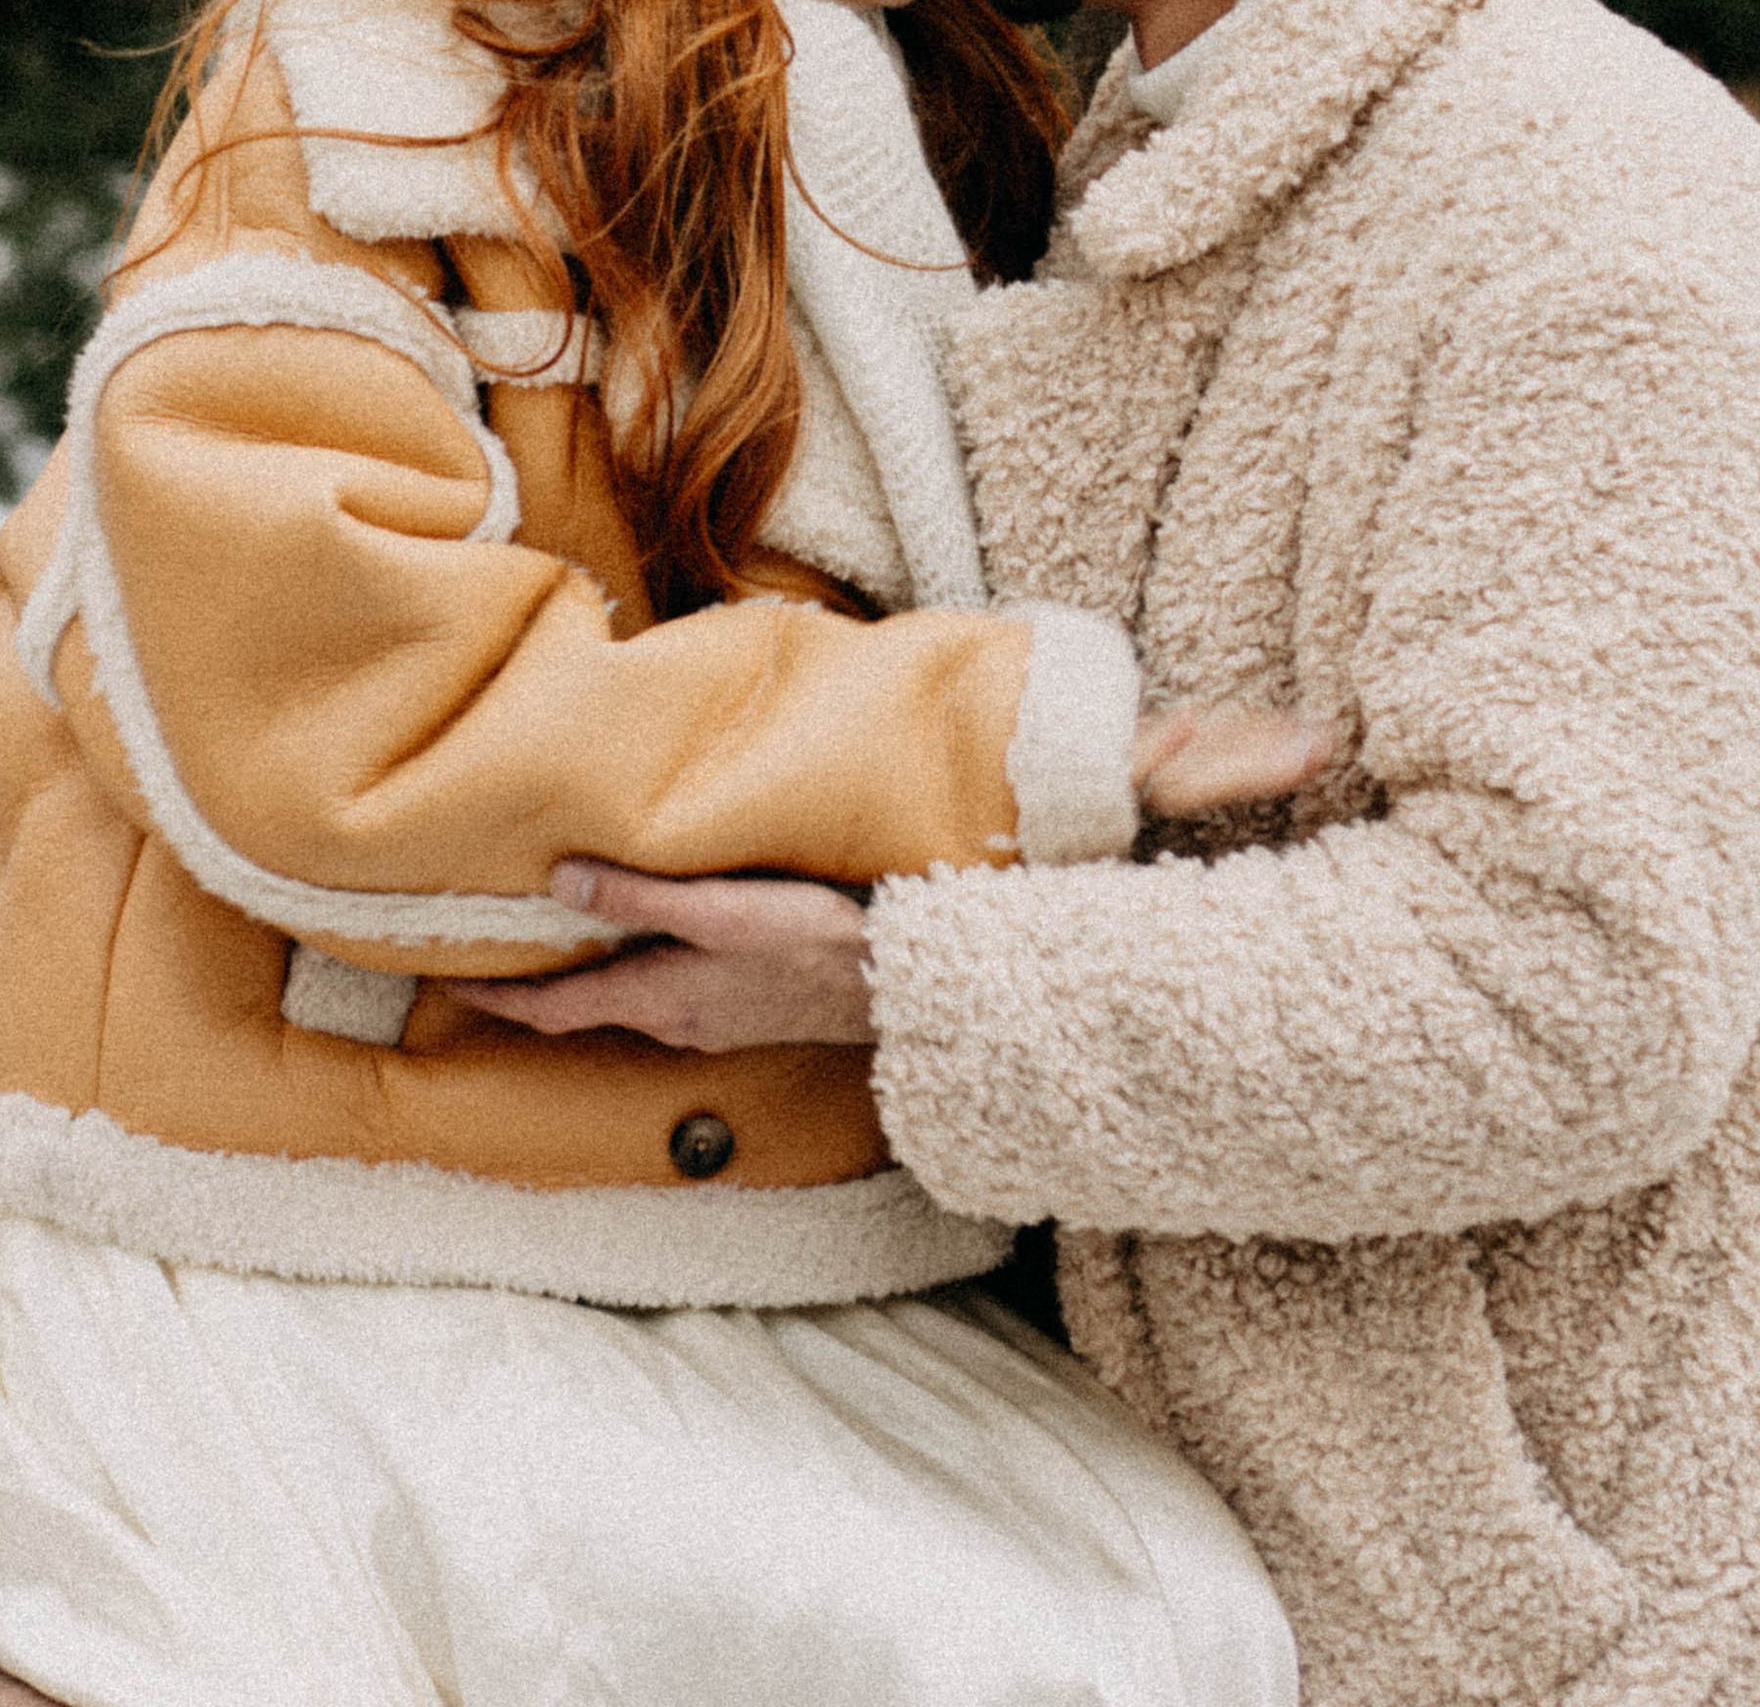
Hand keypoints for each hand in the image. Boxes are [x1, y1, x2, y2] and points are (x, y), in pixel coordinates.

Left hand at [448, 701, 1334, 1053]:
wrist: (1021, 1009)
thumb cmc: (1029, 902)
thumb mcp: (1107, 826)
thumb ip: (1194, 767)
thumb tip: (1309, 737)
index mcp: (869, 931)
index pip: (758, 919)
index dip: (664, 907)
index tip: (580, 878)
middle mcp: (806, 982)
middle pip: (661, 991)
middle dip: (562, 985)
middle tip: (450, 970)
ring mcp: (776, 1011)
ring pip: (642, 1019)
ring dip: (556, 1006)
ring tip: (453, 985)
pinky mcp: (761, 1013)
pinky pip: (655, 1021)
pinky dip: (588, 1012)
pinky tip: (527, 995)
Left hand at [453, 863, 873, 1051]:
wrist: (884, 986)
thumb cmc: (806, 944)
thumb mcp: (718, 911)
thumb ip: (640, 896)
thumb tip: (561, 881)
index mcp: (656, 999)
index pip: (554, 1010)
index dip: (500, 1001)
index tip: (454, 988)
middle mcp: (672, 1021)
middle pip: (584, 1009)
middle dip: (538, 988)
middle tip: (497, 956)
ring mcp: (707, 1022)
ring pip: (627, 1001)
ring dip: (589, 978)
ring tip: (564, 938)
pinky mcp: (739, 1011)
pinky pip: (666, 995)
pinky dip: (636, 972)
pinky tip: (652, 942)